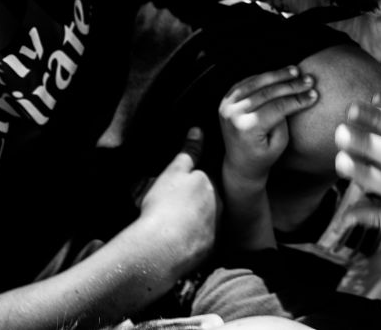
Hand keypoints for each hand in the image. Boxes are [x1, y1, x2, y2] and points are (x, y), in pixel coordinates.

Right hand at [137, 127, 217, 272]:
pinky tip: (174, 241)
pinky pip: (201, 241)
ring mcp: (216, 229)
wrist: (161, 248)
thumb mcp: (174, 172)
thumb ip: (188, 152)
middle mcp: (219, 206)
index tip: (176, 192)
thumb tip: (197, 130)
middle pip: (207, 200)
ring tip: (169, 226)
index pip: (205, 179)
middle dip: (192, 203)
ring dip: (192, 221)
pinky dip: (191, 240)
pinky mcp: (209, 250)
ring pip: (205, 220)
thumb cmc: (164, 206)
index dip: (190, 184)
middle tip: (169, 208)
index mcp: (211, 185)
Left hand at [219, 66, 318, 188]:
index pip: (277, 107)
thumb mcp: (279, 144)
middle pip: (267, 92)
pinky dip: (264, 77)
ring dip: (278, 75)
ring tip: (296, 71)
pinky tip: (280, 74)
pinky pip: (248, 82)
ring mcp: (227, 105)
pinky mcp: (227, 99)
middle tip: (309, 80)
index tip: (314, 95)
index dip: (297, 99)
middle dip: (291, 85)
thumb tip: (290, 97)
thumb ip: (284, 121)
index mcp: (246, 128)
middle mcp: (233, 114)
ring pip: (256, 82)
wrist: (240, 162)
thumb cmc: (263, 156)